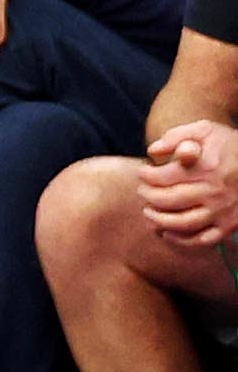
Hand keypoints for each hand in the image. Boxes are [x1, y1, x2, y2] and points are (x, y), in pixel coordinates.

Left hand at [142, 121, 237, 250]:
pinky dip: (181, 240)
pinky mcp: (230, 225)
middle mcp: (213, 191)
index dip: (146, 176)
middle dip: (148, 196)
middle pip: (167, 200)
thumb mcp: (205, 130)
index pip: (162, 177)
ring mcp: (222, 210)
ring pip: (182, 223)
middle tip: (143, 192)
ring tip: (148, 212)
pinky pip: (202, 240)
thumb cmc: (229, 145)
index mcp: (205, 167)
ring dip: (158, 220)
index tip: (143, 172)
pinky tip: (167, 233)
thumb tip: (152, 151)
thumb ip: (176, 137)